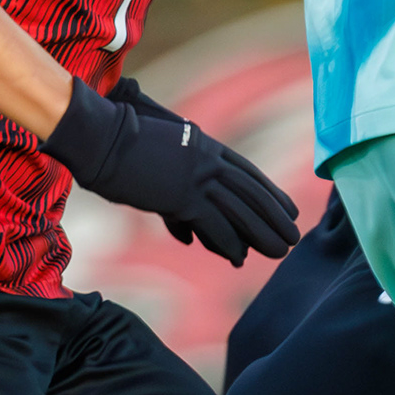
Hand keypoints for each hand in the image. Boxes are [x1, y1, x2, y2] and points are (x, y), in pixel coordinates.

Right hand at [43, 76, 298, 263]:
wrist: (101, 136)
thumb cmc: (120, 146)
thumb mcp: (160, 162)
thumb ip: (179, 196)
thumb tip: (188, 233)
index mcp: (204, 145)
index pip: (247, 172)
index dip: (269, 193)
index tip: (287, 208)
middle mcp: (207, 159)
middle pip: (251, 191)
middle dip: (274, 216)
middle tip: (293, 235)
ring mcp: (196, 176)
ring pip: (241, 209)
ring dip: (263, 233)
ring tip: (281, 250)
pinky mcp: (181, 194)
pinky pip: (213, 222)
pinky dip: (228, 242)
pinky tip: (240, 257)